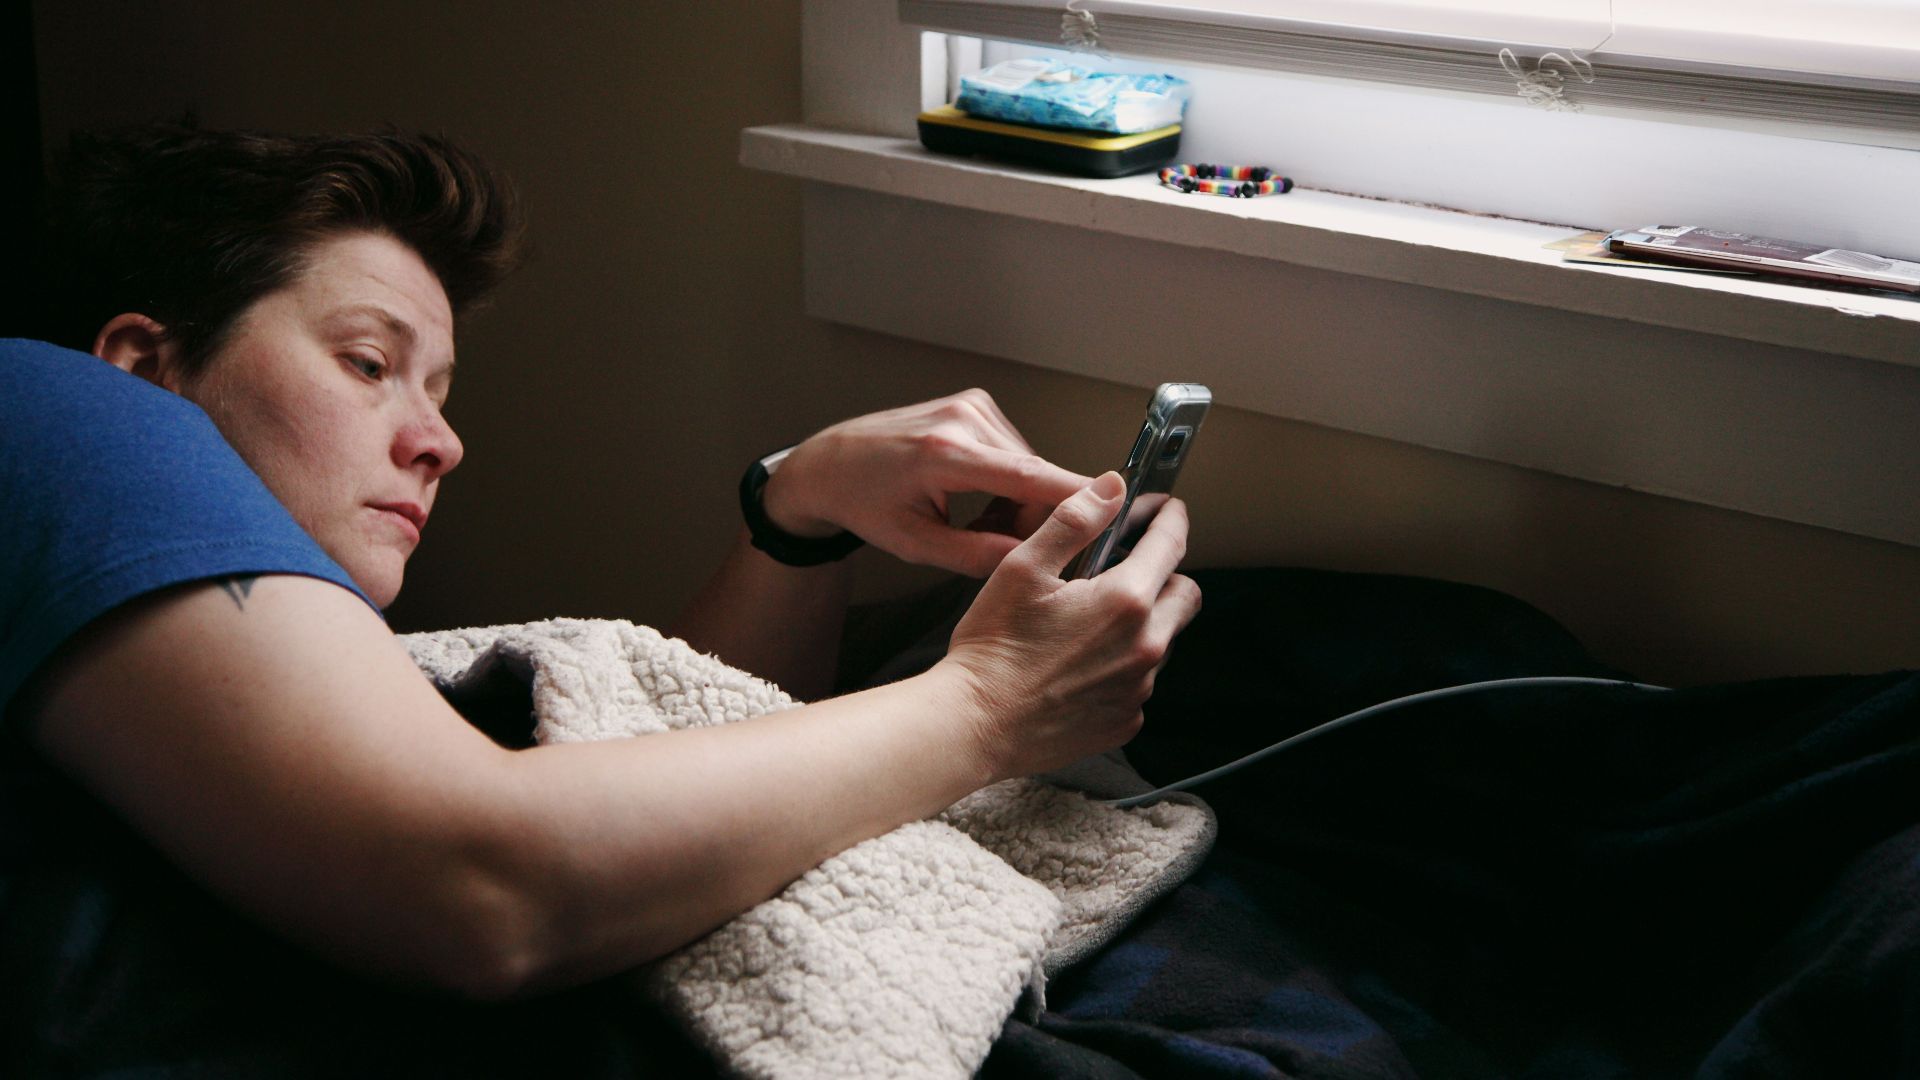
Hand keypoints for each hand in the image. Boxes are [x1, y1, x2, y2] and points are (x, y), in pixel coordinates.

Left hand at [763, 390, 1090, 576]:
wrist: (832, 462)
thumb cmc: (864, 502)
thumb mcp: (914, 545)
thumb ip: (975, 556)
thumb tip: (1030, 562)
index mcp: (945, 454)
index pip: (1029, 476)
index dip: (1076, 497)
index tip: (1114, 512)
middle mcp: (963, 419)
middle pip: (1034, 476)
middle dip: (1029, 516)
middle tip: (996, 545)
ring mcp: (971, 406)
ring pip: (1027, 465)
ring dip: (1017, 498)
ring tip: (975, 520)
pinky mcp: (975, 403)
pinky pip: (1014, 451)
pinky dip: (1007, 478)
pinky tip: (976, 494)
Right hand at [940, 472, 1202, 780]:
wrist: (975, 725)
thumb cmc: (993, 649)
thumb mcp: (1023, 568)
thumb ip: (1073, 522)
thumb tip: (1110, 489)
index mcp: (1125, 600)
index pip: (1171, 544)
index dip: (1170, 519)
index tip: (1167, 510)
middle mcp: (1144, 646)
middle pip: (1186, 595)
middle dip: (1167, 575)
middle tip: (1130, 569)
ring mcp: (1137, 688)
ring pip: (1163, 640)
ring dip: (1143, 624)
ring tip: (1092, 623)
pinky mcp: (1124, 720)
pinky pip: (1140, 682)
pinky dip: (1123, 667)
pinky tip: (1081, 664)